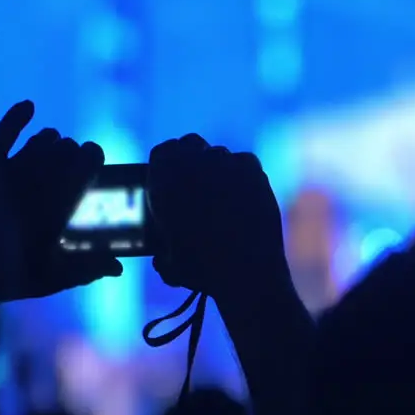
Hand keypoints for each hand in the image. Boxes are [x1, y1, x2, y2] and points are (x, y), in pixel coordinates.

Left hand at [0, 101, 121, 301]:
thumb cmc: (9, 265)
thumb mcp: (52, 275)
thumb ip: (87, 268)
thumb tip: (118, 269)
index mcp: (66, 194)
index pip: (91, 156)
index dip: (93, 160)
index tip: (91, 173)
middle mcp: (44, 169)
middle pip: (68, 146)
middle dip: (71, 156)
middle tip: (67, 175)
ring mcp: (15, 161)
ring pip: (43, 138)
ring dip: (50, 144)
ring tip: (48, 156)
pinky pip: (6, 129)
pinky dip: (19, 115)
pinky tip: (28, 107)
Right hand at [147, 134, 286, 302]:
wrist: (245, 271)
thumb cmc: (203, 271)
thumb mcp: (168, 263)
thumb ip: (162, 249)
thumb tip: (161, 255)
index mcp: (163, 181)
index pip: (162, 152)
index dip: (168, 163)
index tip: (173, 175)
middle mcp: (191, 164)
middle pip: (190, 143)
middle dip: (193, 158)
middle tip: (199, 180)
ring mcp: (224, 163)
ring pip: (219, 153)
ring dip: (219, 167)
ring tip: (224, 194)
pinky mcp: (252, 169)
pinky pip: (245, 162)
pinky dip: (244, 173)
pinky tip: (245, 194)